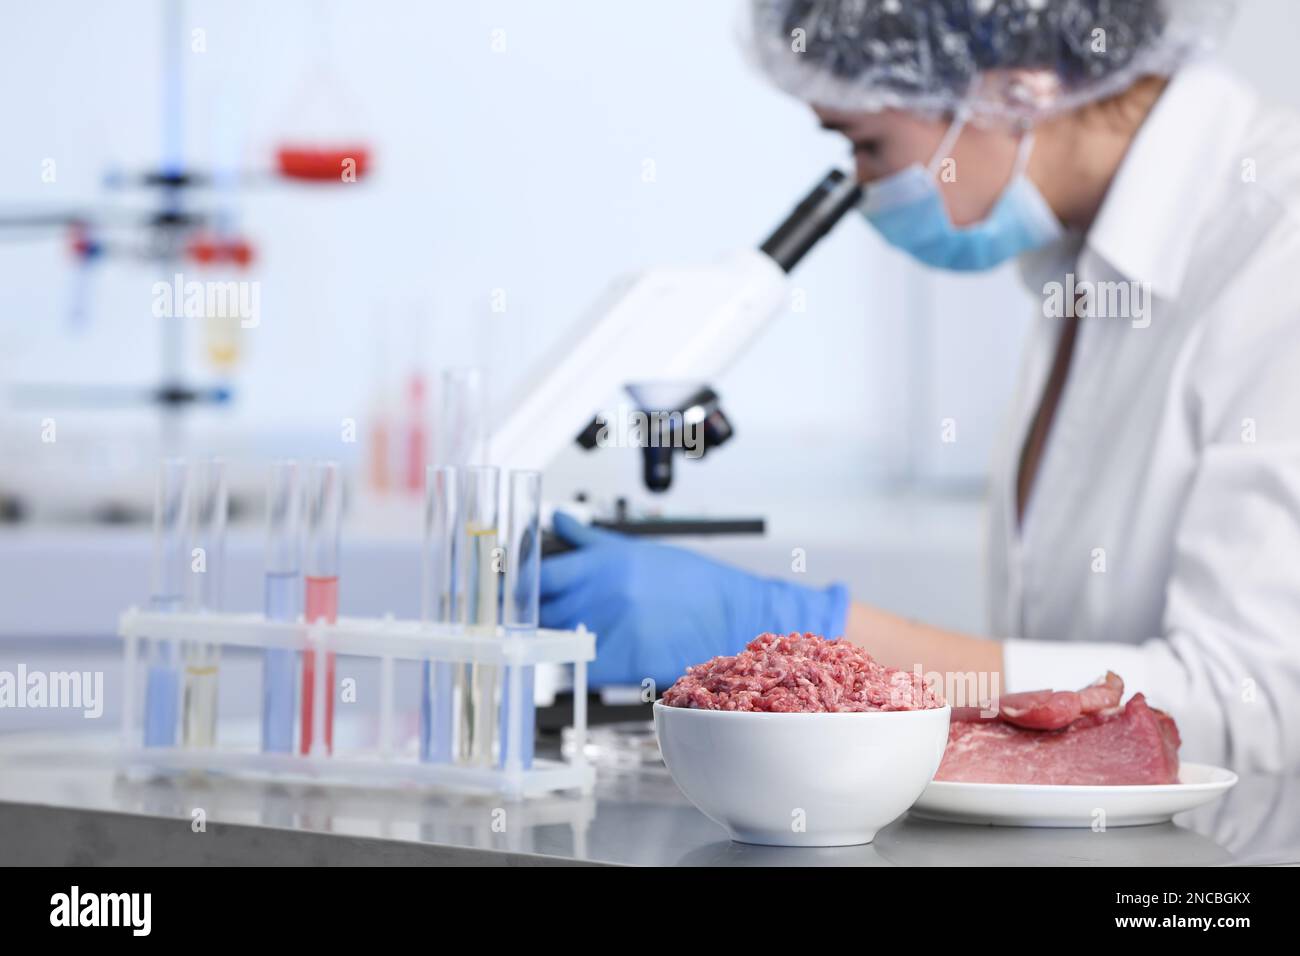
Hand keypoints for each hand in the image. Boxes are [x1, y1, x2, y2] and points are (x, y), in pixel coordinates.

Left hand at [540, 512, 848, 690]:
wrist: (728, 613)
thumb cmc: (687, 579)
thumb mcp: (636, 548)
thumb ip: (588, 539)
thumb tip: (555, 520)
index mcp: (597, 565)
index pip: (535, 574)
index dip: (513, 583)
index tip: (500, 587)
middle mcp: (596, 598)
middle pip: (537, 610)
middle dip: (522, 614)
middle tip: (512, 616)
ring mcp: (606, 632)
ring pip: (552, 640)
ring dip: (544, 639)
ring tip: (543, 637)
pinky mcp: (619, 663)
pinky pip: (578, 669)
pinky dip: (571, 664)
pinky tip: (577, 656)